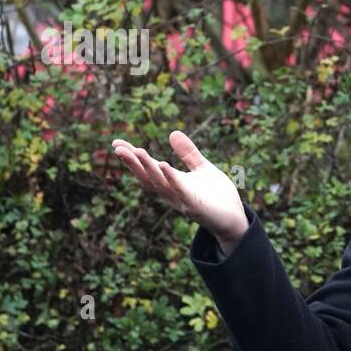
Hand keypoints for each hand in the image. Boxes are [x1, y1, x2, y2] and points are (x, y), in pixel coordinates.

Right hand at [111, 130, 248, 249]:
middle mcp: (172, 193)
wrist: (235, 218)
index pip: (147, 169)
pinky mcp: (195, 206)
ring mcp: (182, 201)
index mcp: (172, 182)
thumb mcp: (202, 168)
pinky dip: (171, 179)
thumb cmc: (217, 195)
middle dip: (133, 164)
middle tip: (118, 149)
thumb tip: (173, 132)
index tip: (115, 143)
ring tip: (138, 152)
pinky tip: (164, 165)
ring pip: (160, 184)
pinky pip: (180, 191)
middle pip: (147, 178)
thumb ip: (188, 153)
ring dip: (149, 168)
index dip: (132, 158)